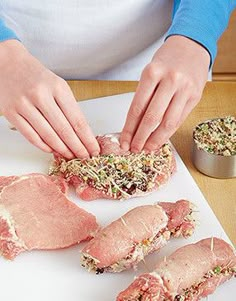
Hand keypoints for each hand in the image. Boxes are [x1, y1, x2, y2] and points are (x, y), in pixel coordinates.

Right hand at [0, 40, 99, 158]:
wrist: (8, 64)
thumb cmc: (37, 77)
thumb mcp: (58, 85)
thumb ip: (68, 107)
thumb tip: (80, 134)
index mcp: (58, 87)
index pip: (77, 119)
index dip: (87, 138)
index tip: (93, 149)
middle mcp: (41, 95)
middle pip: (64, 130)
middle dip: (77, 147)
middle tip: (84, 157)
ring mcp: (24, 104)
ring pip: (47, 135)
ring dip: (61, 149)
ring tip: (70, 155)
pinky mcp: (11, 113)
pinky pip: (30, 135)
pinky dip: (43, 145)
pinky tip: (52, 150)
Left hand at [120, 35, 209, 151]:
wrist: (191, 46)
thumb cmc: (166, 60)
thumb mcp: (150, 73)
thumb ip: (144, 97)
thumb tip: (134, 126)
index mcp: (152, 73)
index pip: (137, 108)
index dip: (129, 129)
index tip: (124, 141)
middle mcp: (170, 81)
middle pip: (151, 117)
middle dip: (141, 137)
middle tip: (134, 149)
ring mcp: (184, 89)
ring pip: (167, 122)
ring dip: (155, 139)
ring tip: (147, 148)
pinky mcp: (195, 96)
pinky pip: (179, 120)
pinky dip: (168, 133)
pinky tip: (160, 139)